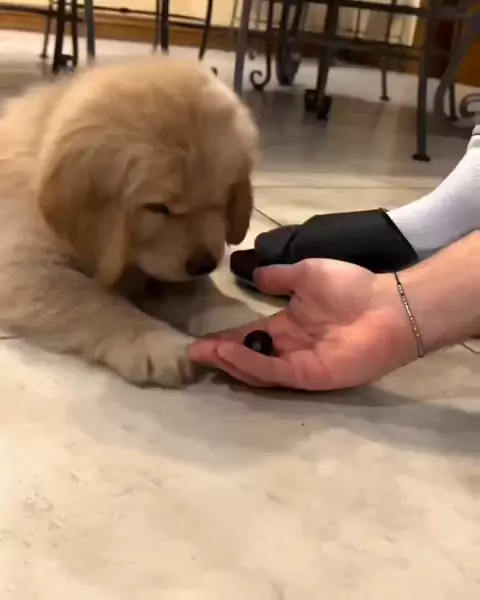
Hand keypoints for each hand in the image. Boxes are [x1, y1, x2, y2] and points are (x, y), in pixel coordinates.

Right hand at [189, 260, 415, 389]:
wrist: (386, 304)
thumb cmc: (350, 287)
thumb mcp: (306, 273)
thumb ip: (280, 278)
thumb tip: (256, 275)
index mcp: (288, 326)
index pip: (249, 336)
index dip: (225, 339)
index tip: (199, 340)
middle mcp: (290, 349)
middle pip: (248, 357)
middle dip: (220, 356)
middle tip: (193, 353)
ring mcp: (299, 365)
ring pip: (257, 369)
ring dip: (231, 361)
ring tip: (206, 352)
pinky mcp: (310, 376)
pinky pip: (275, 372)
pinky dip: (251, 364)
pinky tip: (230, 352)